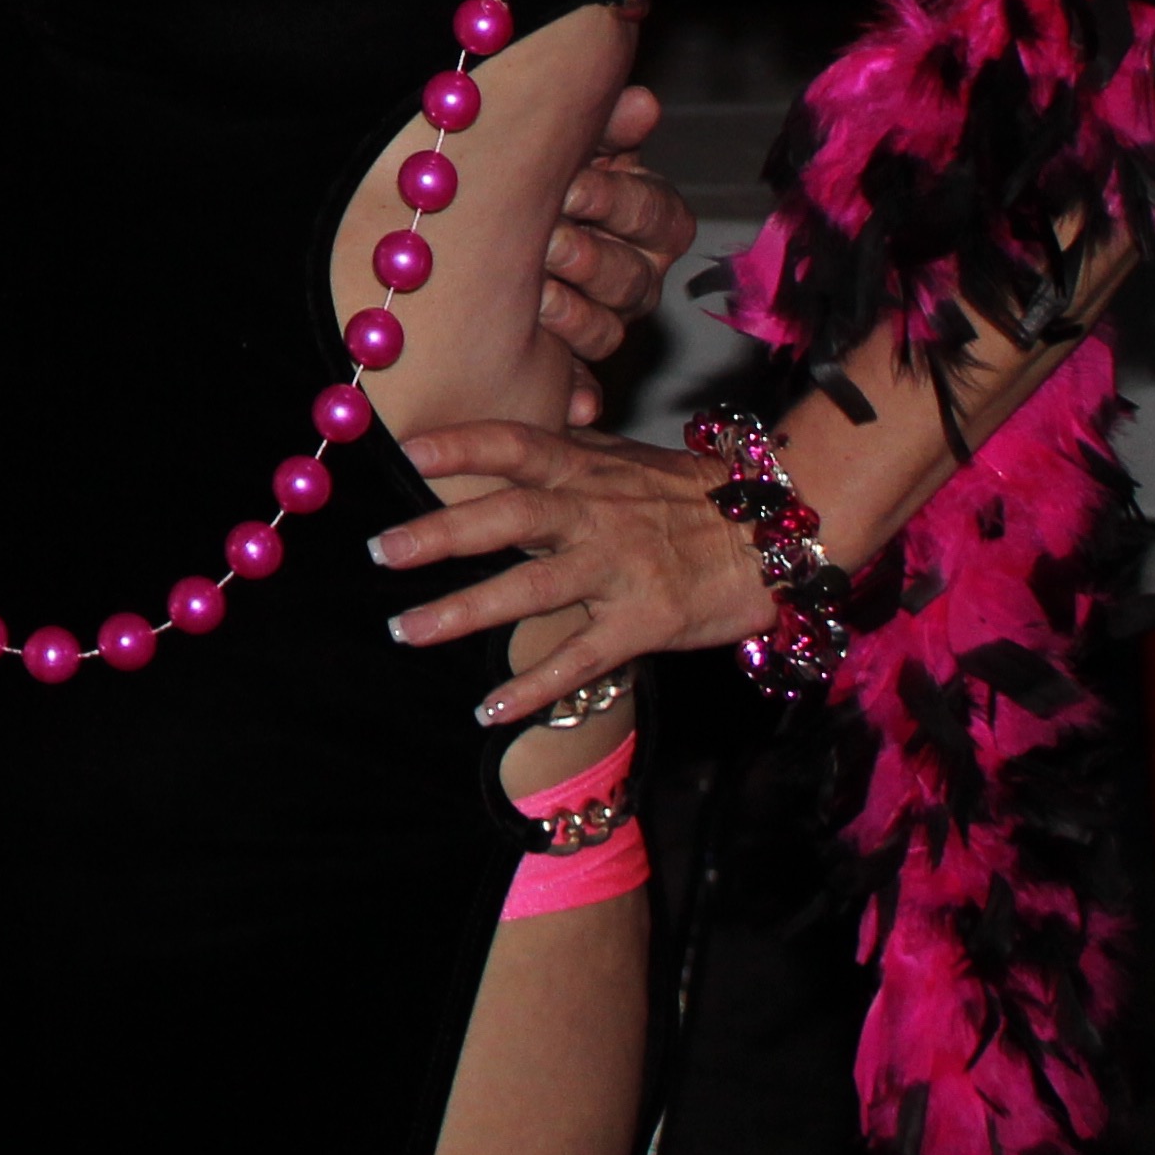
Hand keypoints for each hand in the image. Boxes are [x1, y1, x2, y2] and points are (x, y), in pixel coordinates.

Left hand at [369, 418, 781, 721]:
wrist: (773, 534)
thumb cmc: (685, 496)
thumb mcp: (622, 459)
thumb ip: (561, 456)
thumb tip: (494, 445)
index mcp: (586, 470)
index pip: (517, 445)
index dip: (464, 444)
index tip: (408, 449)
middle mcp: (596, 515)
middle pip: (509, 517)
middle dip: (441, 533)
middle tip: (382, 550)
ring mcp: (618, 571)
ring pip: (530, 591)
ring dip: (462, 612)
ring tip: (406, 630)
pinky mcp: (642, 624)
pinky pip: (578, 660)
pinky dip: (532, 689)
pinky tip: (487, 710)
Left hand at [536, 80, 691, 423]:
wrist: (468, 223)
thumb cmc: (532, 171)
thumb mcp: (567, 141)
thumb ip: (605, 125)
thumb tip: (642, 102)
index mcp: (645, 220)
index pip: (657, 215)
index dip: (618, 201)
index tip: (572, 184)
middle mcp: (632, 274)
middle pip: (633, 278)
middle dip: (589, 257)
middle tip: (546, 240)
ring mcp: (601, 319)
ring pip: (609, 330)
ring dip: (575, 317)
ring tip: (537, 297)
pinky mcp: (567, 363)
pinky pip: (582, 387)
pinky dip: (576, 395)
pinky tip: (570, 404)